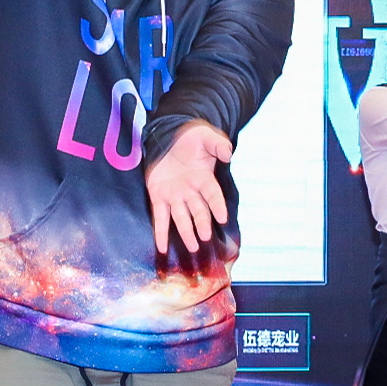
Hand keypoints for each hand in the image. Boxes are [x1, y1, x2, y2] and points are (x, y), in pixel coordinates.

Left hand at [145, 119, 232, 256]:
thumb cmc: (192, 139)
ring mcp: (175, 197)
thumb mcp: (206, 137)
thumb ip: (218, 145)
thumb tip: (228, 154)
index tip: (223, 218)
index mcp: (204, 179)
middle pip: (198, 210)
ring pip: (181, 218)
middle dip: (202, 223)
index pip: (213, 195)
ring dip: (186, 233)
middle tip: (205, 236)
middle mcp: (191, 192)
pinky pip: (160, 218)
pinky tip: (162, 247)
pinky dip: (160, 233)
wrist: (170, 138)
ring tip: (192, 247)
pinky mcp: (158, 198)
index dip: (217, 206)